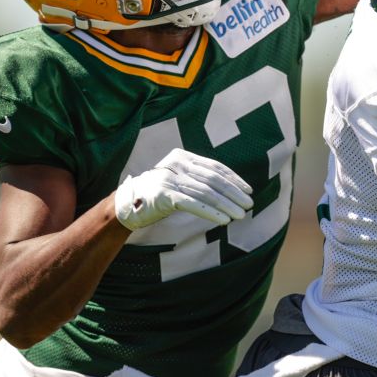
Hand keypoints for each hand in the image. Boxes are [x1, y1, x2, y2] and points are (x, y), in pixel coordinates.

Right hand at [114, 148, 253, 230]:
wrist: (127, 204)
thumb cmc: (159, 194)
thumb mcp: (180, 180)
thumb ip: (199, 179)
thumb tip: (232, 190)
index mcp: (183, 157)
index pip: (214, 167)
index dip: (234, 179)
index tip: (248, 190)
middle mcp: (176, 164)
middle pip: (212, 179)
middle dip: (234, 193)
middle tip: (249, 205)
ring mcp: (169, 178)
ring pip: (205, 192)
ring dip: (226, 205)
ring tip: (240, 215)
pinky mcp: (164, 195)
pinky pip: (193, 204)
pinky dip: (211, 212)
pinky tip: (223, 220)